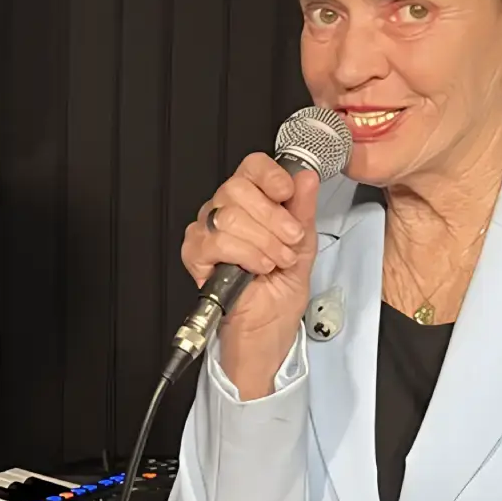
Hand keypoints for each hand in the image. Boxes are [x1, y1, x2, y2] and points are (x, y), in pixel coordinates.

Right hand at [181, 154, 321, 395]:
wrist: (266, 333)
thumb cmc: (279, 295)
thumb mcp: (304, 247)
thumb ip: (303, 211)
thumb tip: (306, 177)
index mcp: (252, 205)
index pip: (251, 167)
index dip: (270, 176)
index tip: (287, 194)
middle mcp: (225, 213)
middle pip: (237, 188)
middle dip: (273, 218)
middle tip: (289, 241)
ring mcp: (206, 234)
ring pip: (227, 215)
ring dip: (263, 241)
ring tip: (276, 261)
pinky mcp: (195, 256)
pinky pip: (215, 242)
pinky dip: (245, 254)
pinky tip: (256, 268)